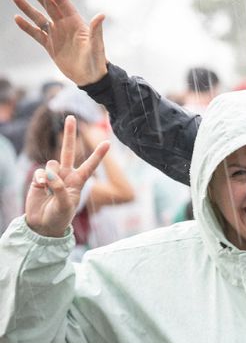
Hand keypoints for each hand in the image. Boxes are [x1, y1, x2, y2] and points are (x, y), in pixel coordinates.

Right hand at [12, 0, 108, 85]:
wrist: (90, 77)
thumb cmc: (97, 60)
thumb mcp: (96, 45)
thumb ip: (96, 30)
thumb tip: (101, 15)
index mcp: (76, 22)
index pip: (62, 3)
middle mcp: (65, 26)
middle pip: (49, 6)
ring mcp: (56, 35)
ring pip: (39, 18)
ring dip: (28, 8)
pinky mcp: (50, 46)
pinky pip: (36, 34)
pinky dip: (27, 27)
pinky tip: (17, 18)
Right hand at [25, 116, 109, 236]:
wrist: (43, 224)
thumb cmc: (59, 217)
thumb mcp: (65, 205)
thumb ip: (59, 188)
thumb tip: (48, 174)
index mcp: (79, 181)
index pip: (90, 165)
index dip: (98, 154)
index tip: (108, 142)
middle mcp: (67, 175)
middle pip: (68, 151)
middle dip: (69, 134)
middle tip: (71, 117)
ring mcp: (53, 176)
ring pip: (52, 163)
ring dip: (50, 174)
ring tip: (49, 188)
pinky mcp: (39, 179)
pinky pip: (39, 172)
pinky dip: (39, 179)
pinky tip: (40, 188)